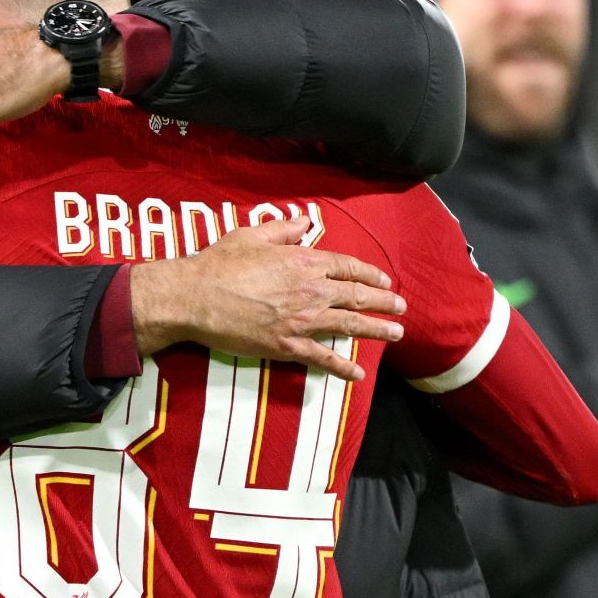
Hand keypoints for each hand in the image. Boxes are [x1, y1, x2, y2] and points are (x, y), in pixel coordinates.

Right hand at [130, 216, 405, 380]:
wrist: (196, 297)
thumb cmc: (220, 263)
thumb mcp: (252, 234)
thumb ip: (283, 230)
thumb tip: (305, 224)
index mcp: (303, 262)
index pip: (346, 267)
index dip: (368, 273)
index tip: (383, 280)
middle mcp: (310, 291)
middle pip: (356, 296)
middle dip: (383, 301)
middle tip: (401, 307)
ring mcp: (301, 321)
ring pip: (348, 325)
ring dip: (376, 330)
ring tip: (396, 333)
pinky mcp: (287, 346)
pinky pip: (322, 358)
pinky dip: (342, 367)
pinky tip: (358, 374)